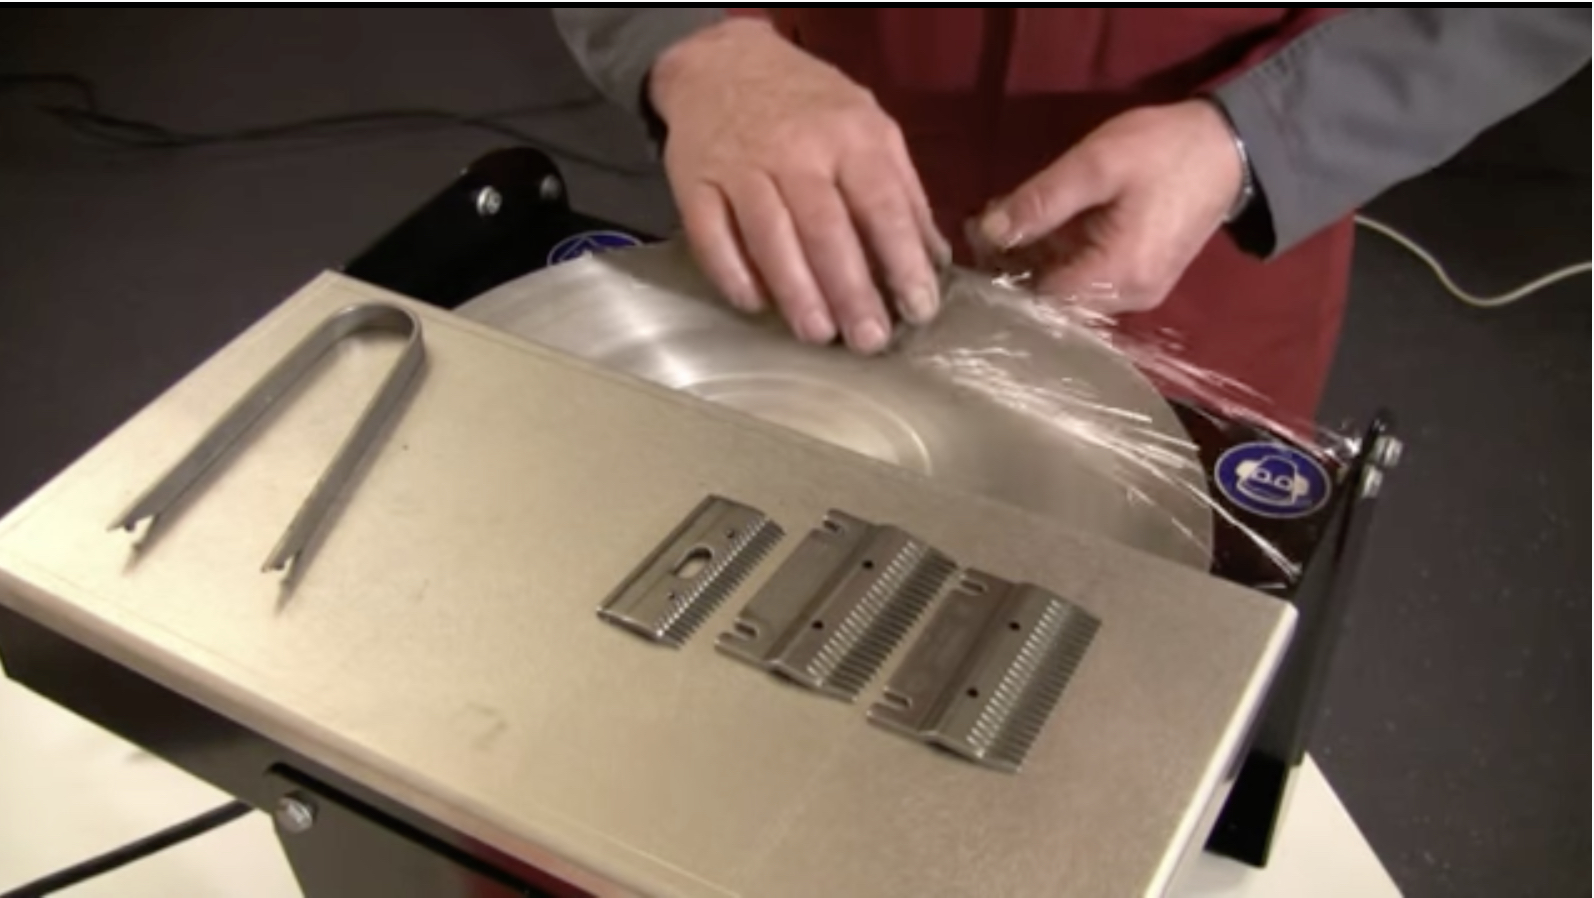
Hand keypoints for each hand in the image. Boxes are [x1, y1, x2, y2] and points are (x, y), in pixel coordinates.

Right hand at [649, 19, 947, 353]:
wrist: (722, 63)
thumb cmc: (809, 106)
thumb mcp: (869, 126)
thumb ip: (903, 192)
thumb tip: (934, 259)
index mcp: (850, 135)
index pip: (883, 206)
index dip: (903, 262)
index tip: (919, 309)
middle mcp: (795, 150)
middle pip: (825, 230)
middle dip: (852, 292)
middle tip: (870, 341)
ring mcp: (740, 166)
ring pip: (769, 237)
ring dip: (796, 292)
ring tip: (819, 334)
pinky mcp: (694, 182)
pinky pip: (711, 236)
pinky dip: (732, 274)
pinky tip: (756, 305)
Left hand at [973, 100, 1245, 314]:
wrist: (1229, 148)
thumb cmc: (1164, 150)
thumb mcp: (1097, 163)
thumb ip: (1041, 200)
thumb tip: (987, 231)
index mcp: (1118, 276)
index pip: (1041, 301)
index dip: (1001, 277)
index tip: (973, 248)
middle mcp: (1129, 300)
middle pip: (1053, 303)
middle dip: (1015, 270)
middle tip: (983, 231)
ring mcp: (1138, 295)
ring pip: (1068, 295)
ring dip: (1036, 265)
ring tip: (1006, 226)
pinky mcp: (1140, 282)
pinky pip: (1088, 284)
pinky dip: (1060, 262)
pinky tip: (1041, 232)